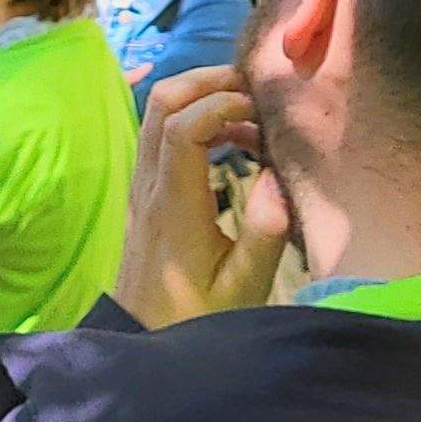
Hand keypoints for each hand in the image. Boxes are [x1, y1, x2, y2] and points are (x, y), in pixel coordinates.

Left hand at [111, 66, 291, 329]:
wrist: (143, 340)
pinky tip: (234, 141)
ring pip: (155, 112)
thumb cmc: (197, 318)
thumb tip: (279, 178)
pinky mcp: (144, 191)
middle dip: (207, 81)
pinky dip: (193, 118)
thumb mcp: (242, 288)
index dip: (220, 104)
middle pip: (160, 102)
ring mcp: (141, 185)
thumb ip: (264, 234)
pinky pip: (160, 133)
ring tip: (251, 116)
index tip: (260, 113)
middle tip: (255, 91)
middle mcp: (149, 186)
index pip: (181, 128)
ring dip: (200, 96)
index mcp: (173, 206)